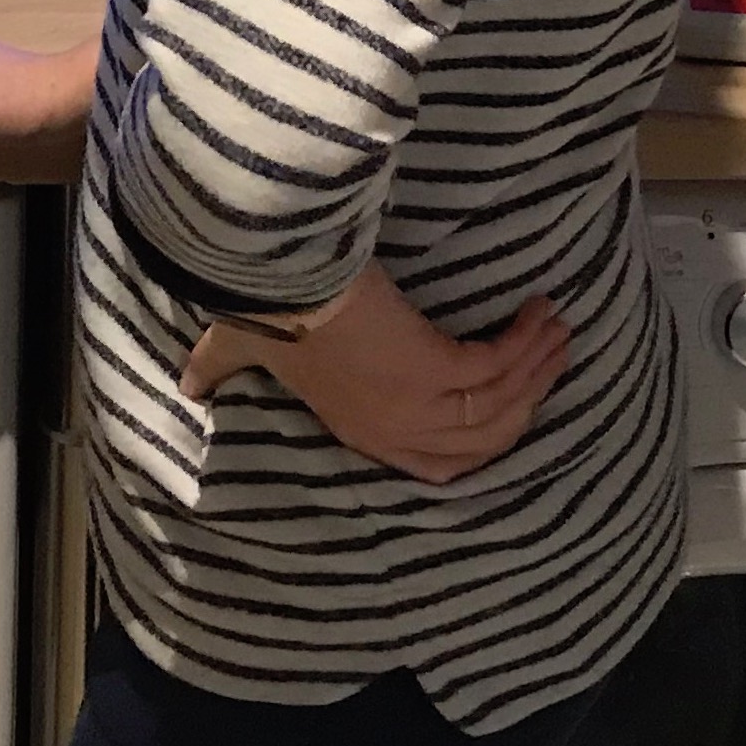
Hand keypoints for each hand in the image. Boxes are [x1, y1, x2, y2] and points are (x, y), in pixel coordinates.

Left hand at [178, 263, 568, 484]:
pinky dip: (524, 343)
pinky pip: (498, 368)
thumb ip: (217, 368)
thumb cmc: (264, 312)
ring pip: (500, 403)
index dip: (483, 438)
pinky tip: (537, 313)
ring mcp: (418, 405)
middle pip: (485, 438)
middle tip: (553, 356)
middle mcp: (396, 429)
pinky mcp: (435, 370)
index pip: (440, 462)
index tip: (511, 400)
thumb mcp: (238, 349)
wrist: (281, 283)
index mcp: (363, 432)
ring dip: (537, 367)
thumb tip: (187, 385)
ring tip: (558, 331)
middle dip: (526, 398)